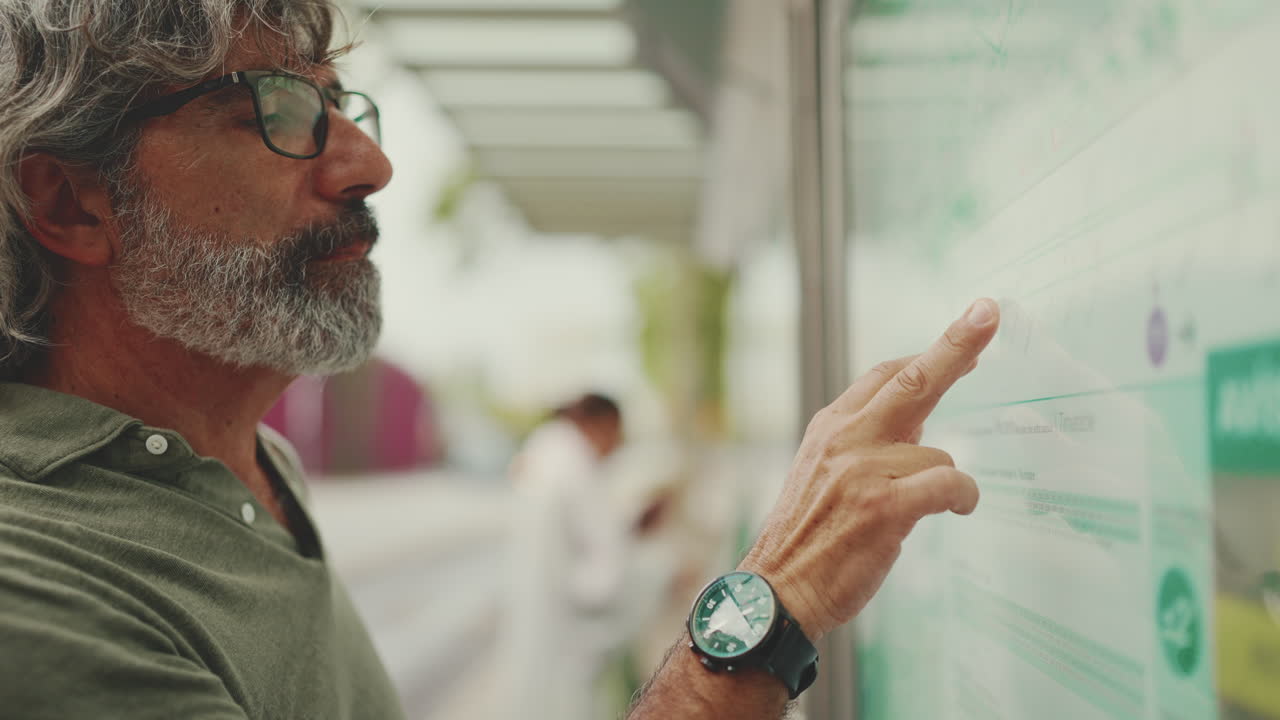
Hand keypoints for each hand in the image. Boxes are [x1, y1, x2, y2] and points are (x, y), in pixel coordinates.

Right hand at [740, 298, 999, 638]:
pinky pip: (949, 484)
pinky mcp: (885, 507)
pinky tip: (960, 508)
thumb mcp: (824, 474)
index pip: (883, 375)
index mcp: (830, 427)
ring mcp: (864, 470)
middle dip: (955, 343)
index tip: (964, 333)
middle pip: (912, 378)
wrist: (778, 591)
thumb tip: (918, 427)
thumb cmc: (807, 539)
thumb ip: (866, 444)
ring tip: (924, 509)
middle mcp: (846, 439)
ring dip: (945, 479)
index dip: (927, 353)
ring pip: (938, 452)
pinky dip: (963, 496)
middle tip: (987, 313)